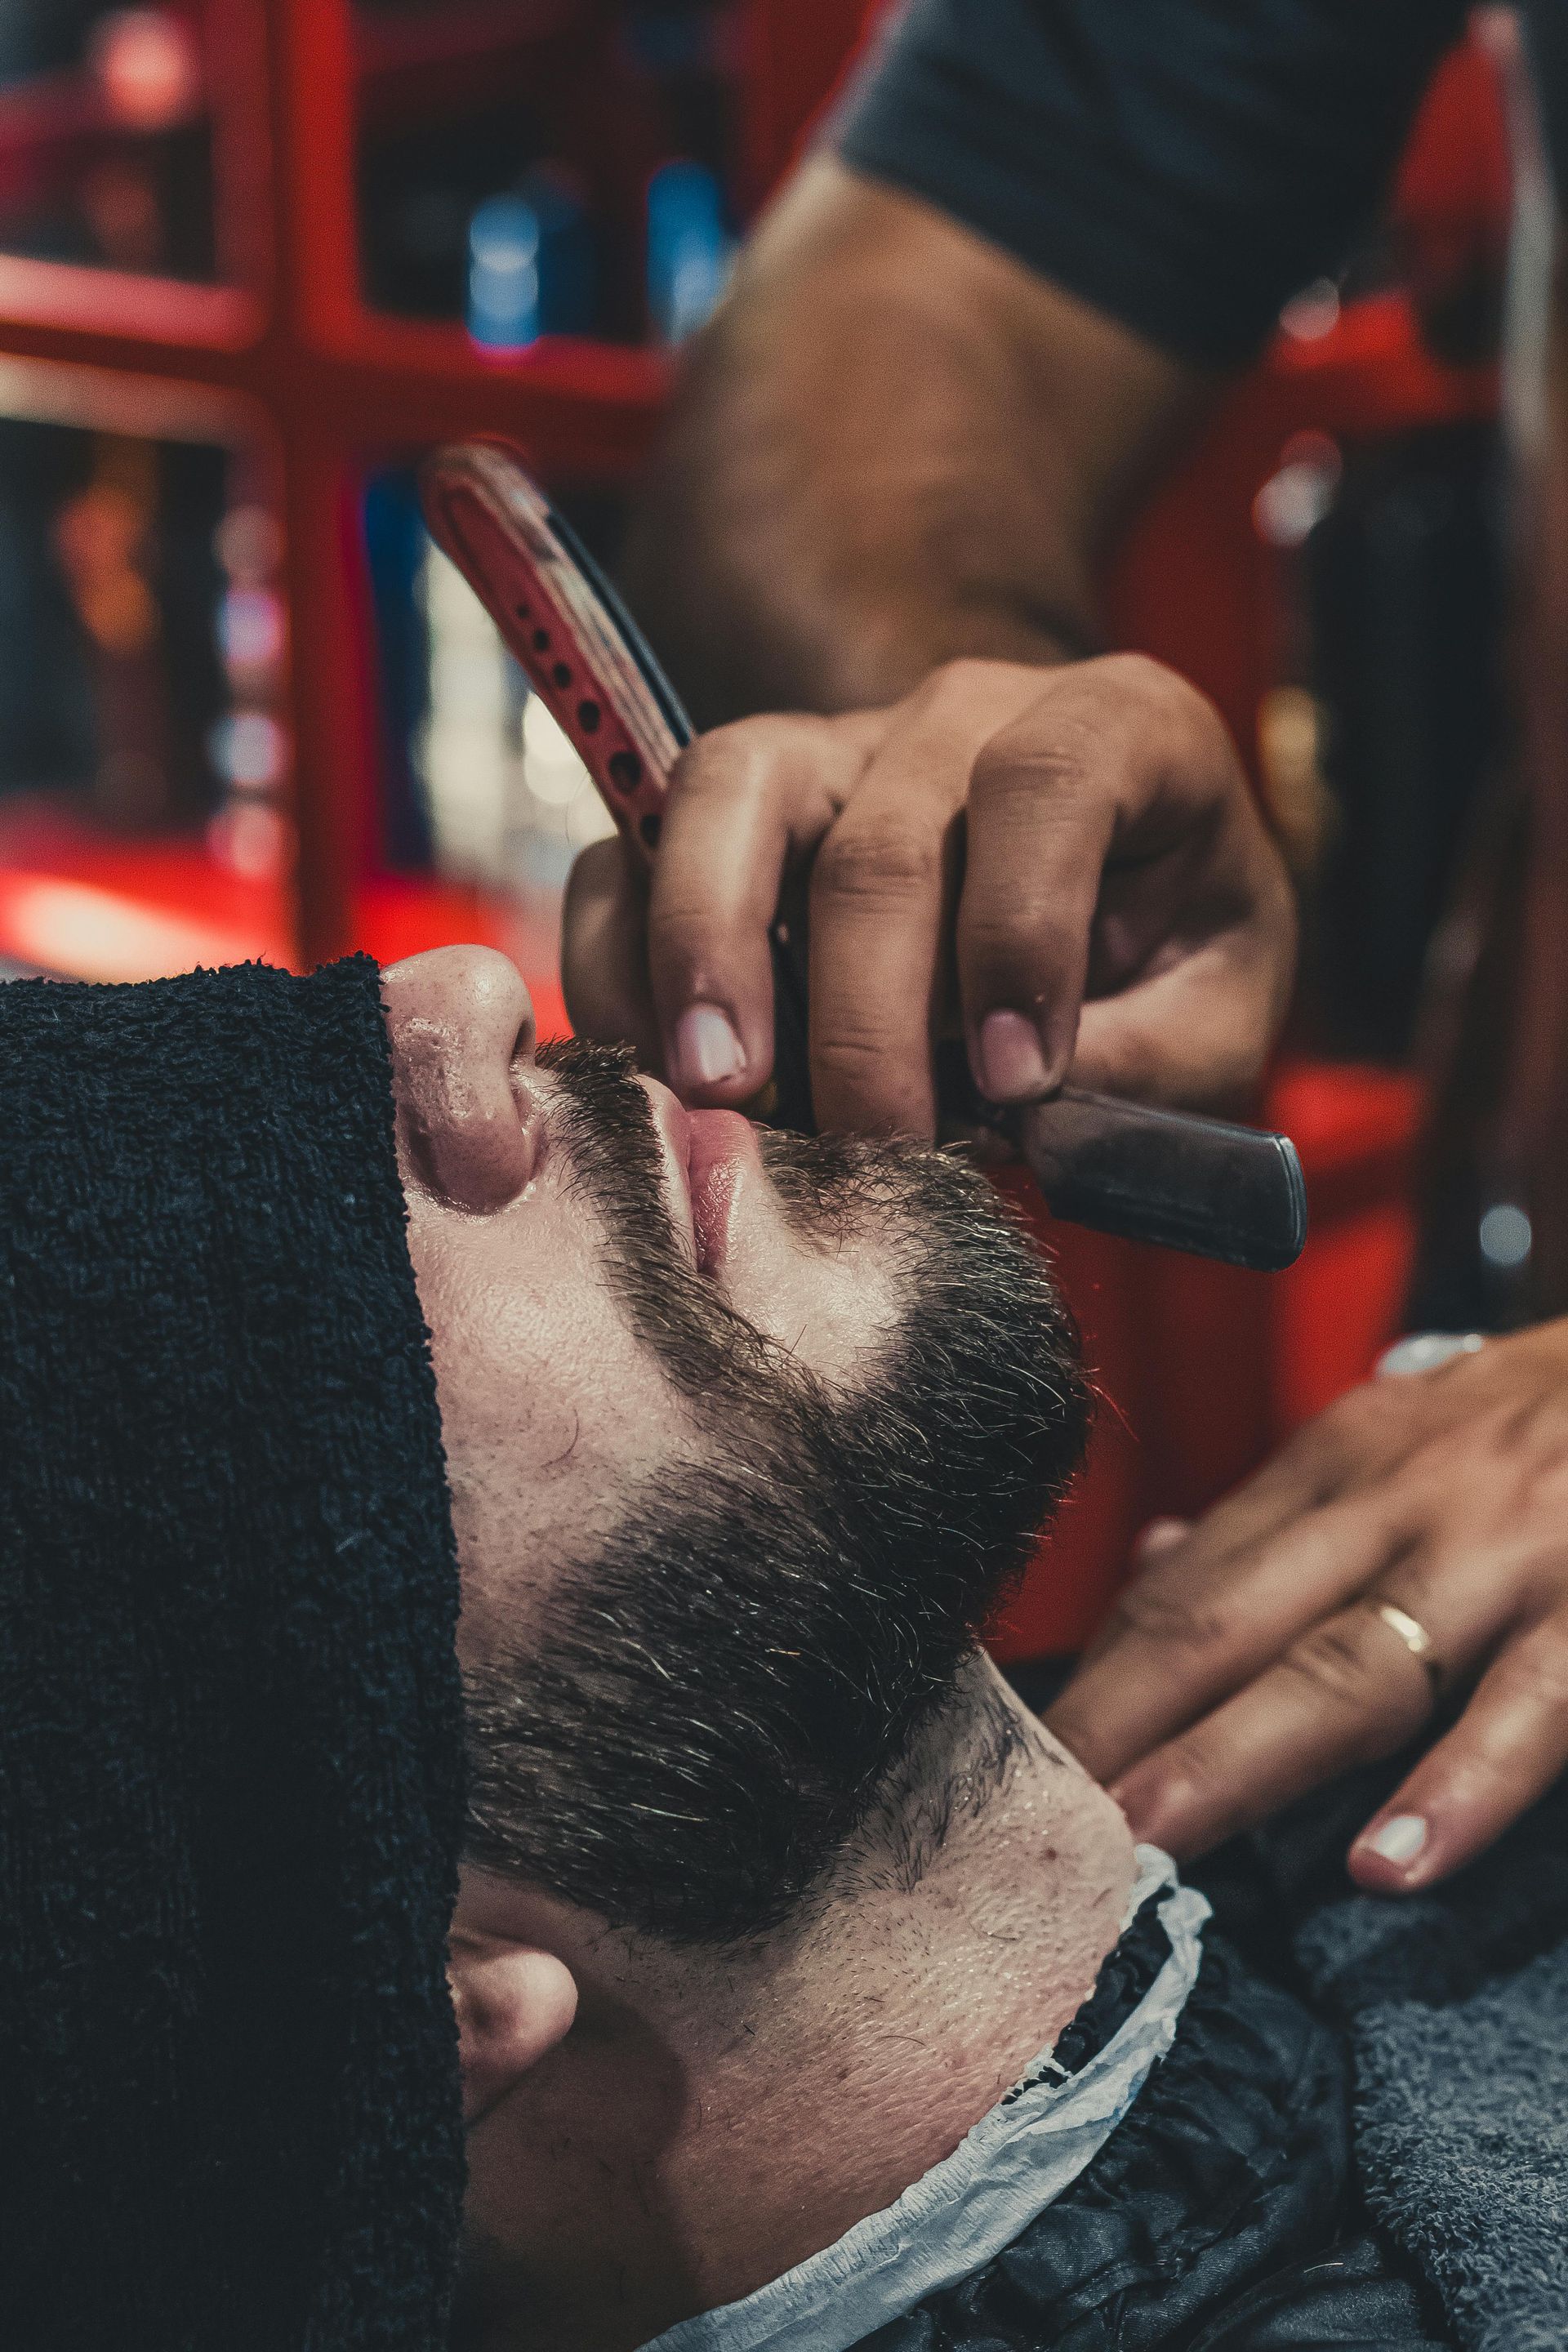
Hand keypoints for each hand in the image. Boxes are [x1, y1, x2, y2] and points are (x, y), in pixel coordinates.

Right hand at [562, 655, 1294, 1136]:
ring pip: (728, 793)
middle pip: (881, 837)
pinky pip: (636, 847)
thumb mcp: (1218, 1013)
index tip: (1017, 1084)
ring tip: (718, 1085)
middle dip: (864, 1014)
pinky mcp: (732, 812)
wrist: (1104, 911)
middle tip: (869, 1145)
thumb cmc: (1171, 958)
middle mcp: (963, 712)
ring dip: (706, 948)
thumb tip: (1016, 1113)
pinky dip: (624, 956)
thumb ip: (1148, 1062)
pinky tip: (651, 1066)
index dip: (1021, 933)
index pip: (1047, 782)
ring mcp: (832, 747)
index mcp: (1118, 728)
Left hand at [1045, 1320, 1567, 1889]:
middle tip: (1035, 1829)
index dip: (1097, 1682)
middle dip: (1123, 1725)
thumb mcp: (1401, 1434)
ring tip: (1155, 1844)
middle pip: (1228, 1624)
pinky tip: (1389, 1866)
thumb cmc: (1542, 1421)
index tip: (1014, 1772)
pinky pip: (1528, 1710)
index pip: (1183, 1588)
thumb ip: (1282, 1515)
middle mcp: (1396, 1504)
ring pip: (1349, 1669)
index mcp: (1335, 1466)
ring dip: (1241, 1761)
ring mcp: (1499, 1555)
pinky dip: (1458, 1789)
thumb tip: (1151, 1567)